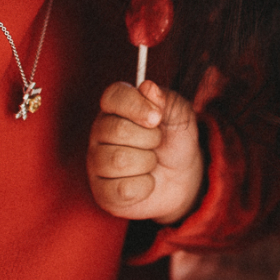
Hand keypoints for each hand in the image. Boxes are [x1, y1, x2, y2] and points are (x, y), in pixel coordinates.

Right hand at [87, 80, 204, 222]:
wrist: (182, 178)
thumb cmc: (175, 141)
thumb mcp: (180, 116)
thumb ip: (166, 99)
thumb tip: (148, 87)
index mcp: (117, 108)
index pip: (113, 96)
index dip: (136, 105)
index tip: (157, 117)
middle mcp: (100, 132)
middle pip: (117, 130)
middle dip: (150, 138)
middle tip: (157, 142)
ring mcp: (97, 163)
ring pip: (119, 160)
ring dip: (147, 162)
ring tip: (151, 162)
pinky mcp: (102, 192)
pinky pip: (123, 189)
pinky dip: (145, 186)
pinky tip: (146, 181)